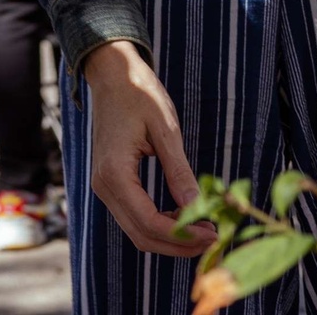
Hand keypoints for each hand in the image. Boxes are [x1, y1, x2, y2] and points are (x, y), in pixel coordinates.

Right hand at [82, 41, 214, 256]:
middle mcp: (103, 185)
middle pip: (141, 235)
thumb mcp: (165, 128)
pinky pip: (133, 216)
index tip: (213, 233)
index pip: (149, 222)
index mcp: (114, 172)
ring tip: (202, 229)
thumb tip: (198, 209)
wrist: (111, 72)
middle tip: (213, 237)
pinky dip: (158, 225)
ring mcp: (103, 186)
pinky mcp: (109, 183)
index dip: (182, 235)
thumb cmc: (138, 93)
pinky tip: (180, 215)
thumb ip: (179, 171)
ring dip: (169, 238)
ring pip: (136, 231)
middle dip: (178, 244)